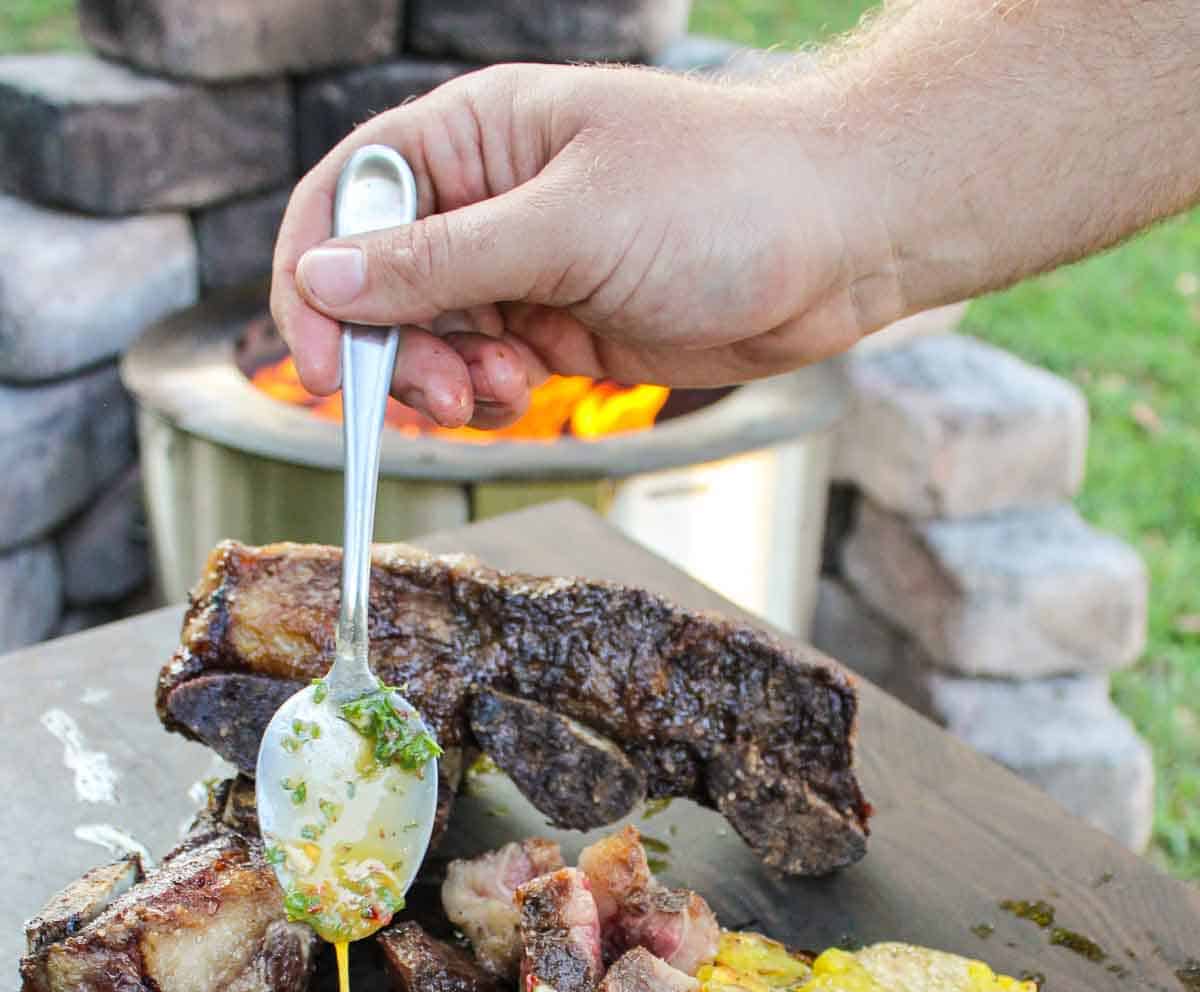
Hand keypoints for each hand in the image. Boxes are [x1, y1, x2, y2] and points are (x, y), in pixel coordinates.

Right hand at [271, 63, 901, 428]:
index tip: (323, 366)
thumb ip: (442, 261)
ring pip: (431, 340)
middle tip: (444, 399)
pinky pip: (487, 371)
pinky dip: (493, 396)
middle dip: (395, 352)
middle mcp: (487, 199)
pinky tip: (533, 392)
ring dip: (448, 382)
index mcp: (474, 137)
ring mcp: (524, 266)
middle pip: (380, 285)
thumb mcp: (569, 228)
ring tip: (510, 392)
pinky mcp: (559, 325)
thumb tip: (323, 282)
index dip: (317, 281)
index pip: (348, 201)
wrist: (838, 243)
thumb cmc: (720, 197)